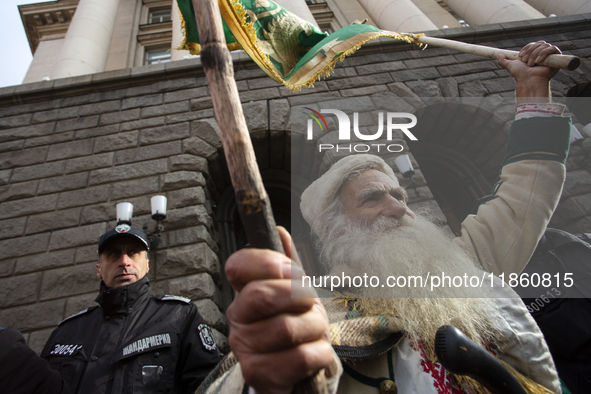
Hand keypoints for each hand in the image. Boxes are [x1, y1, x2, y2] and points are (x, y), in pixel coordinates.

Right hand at [225, 227, 333, 393]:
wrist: (293, 372)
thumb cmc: (294, 326)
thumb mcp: (295, 293)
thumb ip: (289, 264)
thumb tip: (280, 230)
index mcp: (243, 291)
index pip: (238, 265)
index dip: (267, 262)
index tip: (291, 270)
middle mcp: (237, 318)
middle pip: (264, 295)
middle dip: (300, 297)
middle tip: (310, 305)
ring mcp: (244, 347)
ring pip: (288, 328)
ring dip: (315, 328)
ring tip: (314, 331)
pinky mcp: (258, 373)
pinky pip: (299, 357)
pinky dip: (319, 353)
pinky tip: (315, 353)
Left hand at [497, 41, 560, 102]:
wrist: (528, 81)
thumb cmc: (520, 75)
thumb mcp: (511, 66)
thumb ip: (504, 61)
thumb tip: (499, 55)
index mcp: (535, 55)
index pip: (534, 44)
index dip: (528, 47)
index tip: (520, 55)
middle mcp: (544, 55)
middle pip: (540, 43)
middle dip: (530, 51)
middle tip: (525, 61)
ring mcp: (551, 56)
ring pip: (545, 45)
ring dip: (535, 54)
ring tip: (531, 64)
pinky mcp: (557, 59)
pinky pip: (553, 49)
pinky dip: (544, 53)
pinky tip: (538, 60)